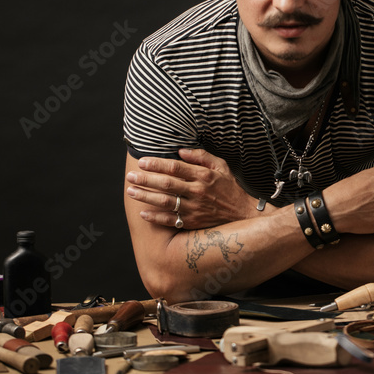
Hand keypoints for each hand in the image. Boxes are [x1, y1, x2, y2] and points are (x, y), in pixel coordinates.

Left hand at [126, 148, 256, 228]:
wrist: (242, 215)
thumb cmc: (229, 188)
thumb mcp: (221, 166)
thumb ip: (201, 156)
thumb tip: (181, 150)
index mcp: (203, 176)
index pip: (175, 167)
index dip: (157, 164)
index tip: (142, 162)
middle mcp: (198, 192)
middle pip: (167, 184)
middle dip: (146, 179)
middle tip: (130, 176)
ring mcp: (195, 209)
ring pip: (166, 202)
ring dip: (146, 197)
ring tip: (131, 191)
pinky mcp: (193, 222)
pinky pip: (171, 220)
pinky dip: (156, 218)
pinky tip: (143, 213)